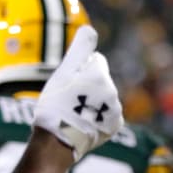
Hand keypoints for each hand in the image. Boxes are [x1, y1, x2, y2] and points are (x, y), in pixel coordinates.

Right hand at [33, 26, 122, 160]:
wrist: (57, 143)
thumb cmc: (56, 106)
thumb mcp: (63, 73)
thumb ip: (79, 49)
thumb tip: (90, 28)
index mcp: (100, 75)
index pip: (94, 60)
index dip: (79, 69)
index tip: (68, 82)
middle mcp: (113, 91)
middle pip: (99, 79)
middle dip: (87, 85)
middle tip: (69, 100)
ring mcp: (116, 110)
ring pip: (103, 97)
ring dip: (92, 101)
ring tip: (74, 114)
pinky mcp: (115, 126)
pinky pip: (107, 114)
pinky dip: (97, 116)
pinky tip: (83, 123)